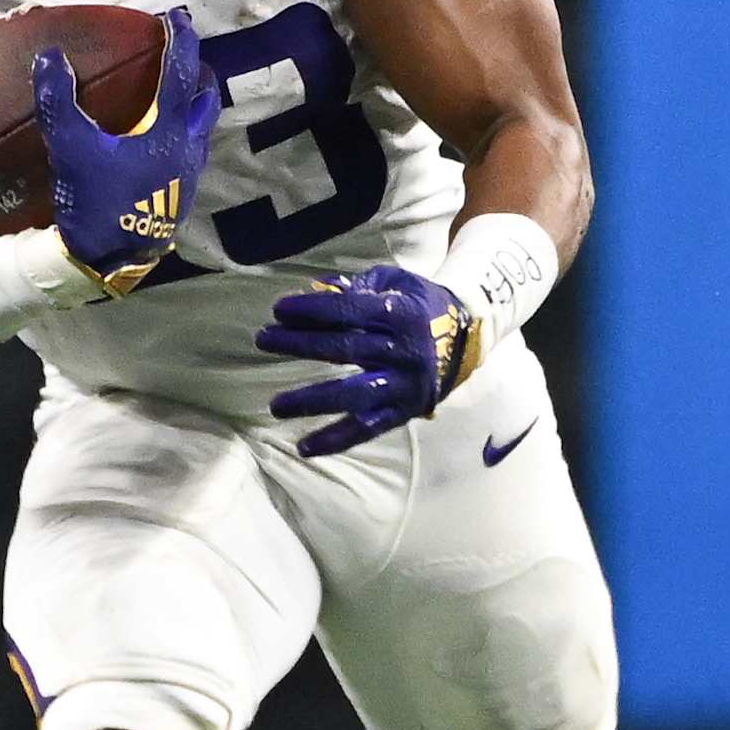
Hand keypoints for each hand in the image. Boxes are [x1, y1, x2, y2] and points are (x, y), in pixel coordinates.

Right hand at [33, 7, 219, 295]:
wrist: (110, 260)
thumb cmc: (94, 201)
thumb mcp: (70, 148)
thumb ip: (59, 101)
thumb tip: (49, 57)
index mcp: (166, 129)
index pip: (179, 72)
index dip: (179, 40)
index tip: (179, 18)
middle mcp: (186, 149)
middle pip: (205, 101)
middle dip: (198, 75)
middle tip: (185, 58)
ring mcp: (188, 176)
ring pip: (202, 131)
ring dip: (195, 108)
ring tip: (181, 99)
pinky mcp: (181, 199)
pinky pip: (191, 156)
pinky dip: (184, 138)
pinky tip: (164, 147)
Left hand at [256, 262, 481, 458]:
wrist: (466, 340)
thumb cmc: (419, 305)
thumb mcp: (396, 281)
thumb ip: (357, 286)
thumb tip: (313, 293)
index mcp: (400, 313)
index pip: (348, 310)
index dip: (311, 309)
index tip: (278, 310)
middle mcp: (402, 350)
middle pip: (344, 348)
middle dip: (299, 343)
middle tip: (263, 339)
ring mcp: (403, 385)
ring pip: (353, 395)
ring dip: (312, 401)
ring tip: (276, 406)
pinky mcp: (402, 412)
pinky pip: (367, 428)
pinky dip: (336, 440)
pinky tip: (305, 447)